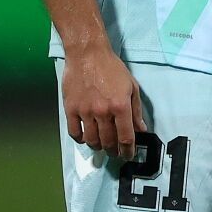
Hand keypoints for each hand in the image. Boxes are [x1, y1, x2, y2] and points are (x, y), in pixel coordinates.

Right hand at [62, 45, 144, 159]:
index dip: (128, 150)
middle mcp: (102, 111)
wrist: (88, 55)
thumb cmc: (112, 69)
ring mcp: (85, 111)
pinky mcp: (70, 109)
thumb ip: (136, 110)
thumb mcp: (132, 87)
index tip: (129, 155)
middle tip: (116, 152)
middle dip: (114, 150)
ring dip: (98, 146)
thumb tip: (140, 129)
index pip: (126, 137)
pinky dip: (81, 139)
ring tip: (102, 145)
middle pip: (108, 141)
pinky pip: (74, 132)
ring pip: (91, 140)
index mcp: (120, 106)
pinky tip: (86, 137)